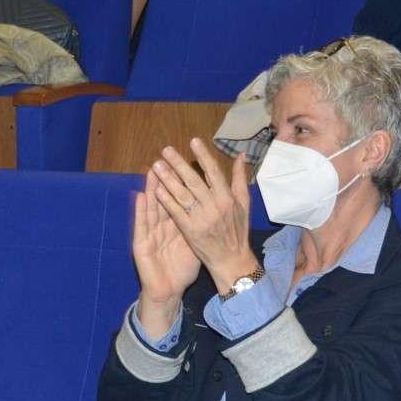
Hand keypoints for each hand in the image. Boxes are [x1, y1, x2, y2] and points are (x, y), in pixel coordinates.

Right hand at [131, 173, 200, 334]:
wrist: (168, 290)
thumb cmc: (181, 268)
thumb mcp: (196, 243)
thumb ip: (202, 222)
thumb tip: (216, 204)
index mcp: (176, 223)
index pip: (179, 198)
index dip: (182, 182)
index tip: (187, 162)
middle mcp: (162, 225)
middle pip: (164, 198)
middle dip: (166, 177)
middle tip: (166, 157)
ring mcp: (150, 233)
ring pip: (151, 206)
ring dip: (150, 187)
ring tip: (152, 169)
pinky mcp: (141, 244)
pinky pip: (141, 225)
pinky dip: (140, 210)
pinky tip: (140, 196)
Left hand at [147, 139, 258, 294]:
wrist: (231, 260)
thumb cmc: (237, 230)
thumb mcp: (243, 203)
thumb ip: (239, 178)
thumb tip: (241, 155)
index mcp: (228, 198)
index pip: (213, 172)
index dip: (203, 156)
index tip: (193, 141)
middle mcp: (215, 206)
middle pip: (194, 181)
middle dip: (179, 164)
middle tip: (166, 150)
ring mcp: (202, 219)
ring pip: (183, 195)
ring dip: (168, 179)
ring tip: (157, 166)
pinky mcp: (191, 231)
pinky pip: (176, 213)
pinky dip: (167, 201)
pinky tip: (156, 190)